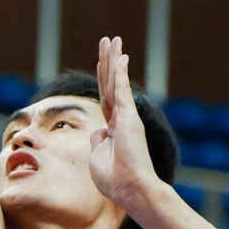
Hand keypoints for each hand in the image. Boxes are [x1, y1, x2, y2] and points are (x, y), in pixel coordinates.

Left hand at [88, 35, 157, 211]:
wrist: (130, 189)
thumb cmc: (114, 179)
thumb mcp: (99, 156)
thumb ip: (99, 140)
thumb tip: (98, 130)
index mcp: (113, 127)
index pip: (106, 97)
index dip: (103, 79)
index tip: (103, 61)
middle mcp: (121, 118)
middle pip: (111, 84)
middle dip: (108, 61)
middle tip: (108, 40)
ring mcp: (126, 116)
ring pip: (116, 82)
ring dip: (113, 60)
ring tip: (112, 40)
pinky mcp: (128, 118)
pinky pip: (122, 90)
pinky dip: (120, 73)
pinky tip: (121, 57)